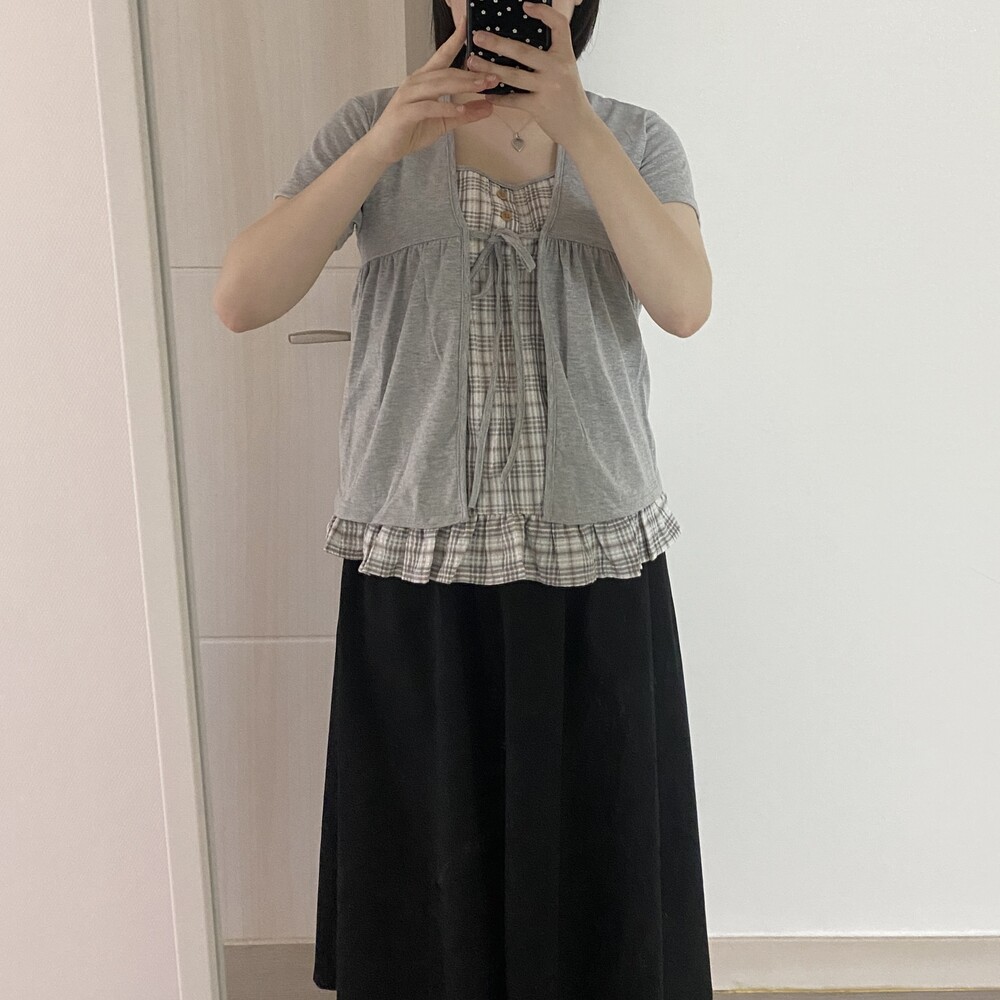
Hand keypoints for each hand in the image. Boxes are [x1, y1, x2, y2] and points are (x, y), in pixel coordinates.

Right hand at [365, 10, 499, 164]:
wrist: (384, 147)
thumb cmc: (410, 130)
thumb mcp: (443, 122)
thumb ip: (465, 114)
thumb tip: (489, 107)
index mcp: (424, 80)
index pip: (442, 56)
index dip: (455, 39)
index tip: (467, 24)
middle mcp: (415, 82)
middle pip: (447, 72)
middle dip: (471, 74)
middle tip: (494, 76)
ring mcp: (408, 96)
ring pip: (438, 85)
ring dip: (462, 86)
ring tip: (482, 88)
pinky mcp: (405, 112)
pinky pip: (428, 107)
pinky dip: (445, 108)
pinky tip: (459, 111)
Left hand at [466, 1, 596, 146]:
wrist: (580, 127)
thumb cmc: (569, 98)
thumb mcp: (566, 71)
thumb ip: (550, 58)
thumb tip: (522, 46)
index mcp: (565, 55)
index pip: (559, 25)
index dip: (543, 12)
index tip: (526, 6)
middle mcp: (557, 69)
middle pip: (522, 51)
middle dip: (497, 43)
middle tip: (478, 36)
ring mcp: (547, 88)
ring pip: (512, 75)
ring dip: (488, 68)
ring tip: (471, 62)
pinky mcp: (539, 107)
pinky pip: (513, 99)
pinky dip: (497, 96)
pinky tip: (484, 92)